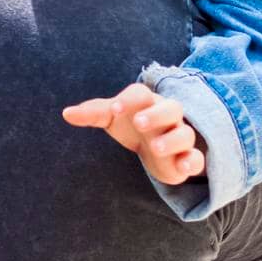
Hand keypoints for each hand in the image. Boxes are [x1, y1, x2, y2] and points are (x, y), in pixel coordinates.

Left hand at [62, 83, 206, 186]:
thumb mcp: (112, 118)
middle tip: (139, 123)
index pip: (141, 94)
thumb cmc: (131, 125)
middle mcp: (167, 116)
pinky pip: (196, 158)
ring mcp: (179, 136)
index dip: (128, 100)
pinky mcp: (187, 159)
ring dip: (172, 139)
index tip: (114, 110)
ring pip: (184, 133)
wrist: (157, 146)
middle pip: (171, 107)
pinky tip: (181, 166)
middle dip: (156, 114)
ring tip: (155, 148)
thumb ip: (92, 114)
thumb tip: (66, 113)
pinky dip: (191, 161)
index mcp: (146, 102)